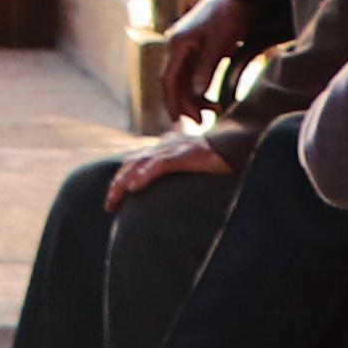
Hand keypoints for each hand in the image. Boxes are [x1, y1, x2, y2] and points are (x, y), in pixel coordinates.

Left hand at [107, 125, 239, 199]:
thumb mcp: (195, 164)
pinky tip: (133, 188)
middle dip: (117, 184)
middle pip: (132, 164)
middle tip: (109, 206)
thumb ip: (181, 171)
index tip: (114, 198)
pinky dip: (143, 177)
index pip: (136, 162)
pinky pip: (158, 166)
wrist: (239, 142)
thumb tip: (174, 192)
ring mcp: (173, 149)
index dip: (122, 179)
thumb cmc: (220, 156)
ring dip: (123, 183)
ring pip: (139, 164)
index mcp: (166, 148)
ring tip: (113, 199)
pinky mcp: (184, 154)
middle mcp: (165, 146)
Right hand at [143, 0, 247, 127]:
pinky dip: (199, 90)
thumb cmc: (227, 20)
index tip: (177, 119)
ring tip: (213, 111)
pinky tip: (211, 101)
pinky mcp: (194, 53)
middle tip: (201, 121)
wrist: (236, 2)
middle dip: (185, 103)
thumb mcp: (218, 45)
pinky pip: (191, 76)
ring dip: (194, 98)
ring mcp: (183, 50)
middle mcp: (175, 48)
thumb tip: (195, 94)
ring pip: (183, 81)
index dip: (171, 100)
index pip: (168, 78)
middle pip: (174, 82)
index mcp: (177, 44)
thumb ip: (205, 69)